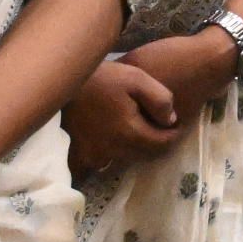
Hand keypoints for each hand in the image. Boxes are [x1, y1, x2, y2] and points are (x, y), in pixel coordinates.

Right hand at [62, 60, 185, 171]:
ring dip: (136, 150)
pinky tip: (116, 140)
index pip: (162, 145)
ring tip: (140, 131)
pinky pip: (103, 164)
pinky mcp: (80, 155)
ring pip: (126, 160)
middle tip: (160, 127)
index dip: (174, 135)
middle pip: (145, 155)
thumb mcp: (138, 79)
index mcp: (129, 133)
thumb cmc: (103, 77)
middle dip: (156, 143)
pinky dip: (113, 157)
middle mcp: (112, 150)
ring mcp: (94, 155)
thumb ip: (160, 100)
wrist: (65, 83)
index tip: (177, 124)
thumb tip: (171, 121)